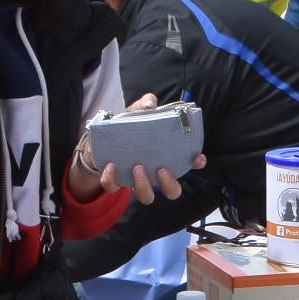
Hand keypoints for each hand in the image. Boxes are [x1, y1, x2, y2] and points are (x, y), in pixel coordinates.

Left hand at [71, 92, 200, 203]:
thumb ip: (143, 105)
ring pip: (146, 196)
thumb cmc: (127, 129)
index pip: (188, 164)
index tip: (197, 158)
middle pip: (172, 191)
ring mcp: (136, 180)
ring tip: (137, 167)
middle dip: (170, 184)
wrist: (101, 141)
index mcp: (165, 158)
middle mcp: (154, 174)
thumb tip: (150, 104)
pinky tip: (111, 165)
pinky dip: (112, 179)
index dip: (196, 163)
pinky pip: (114, 187)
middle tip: (162, 170)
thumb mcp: (135, 114)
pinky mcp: (115, 181)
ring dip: (144, 185)